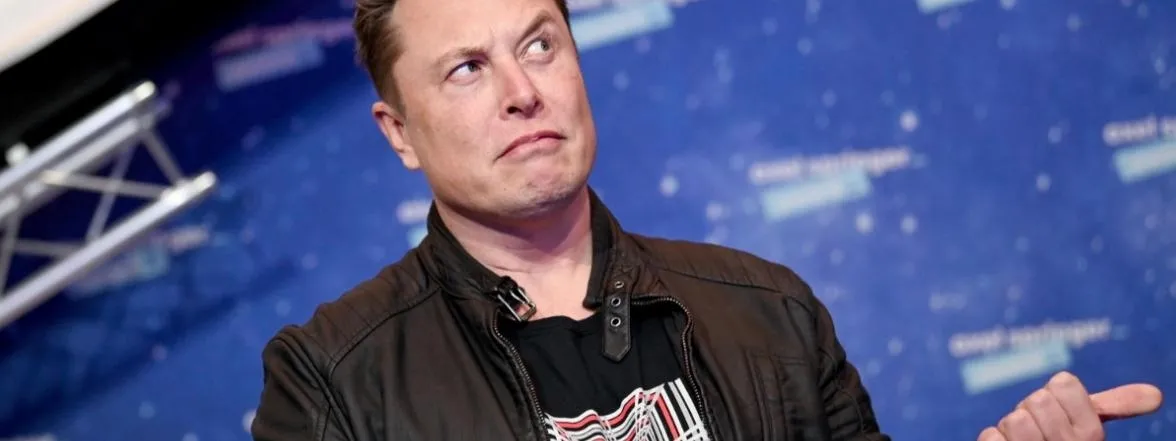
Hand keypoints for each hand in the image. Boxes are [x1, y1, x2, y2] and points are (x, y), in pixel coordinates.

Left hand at [977, 371, 1162, 440]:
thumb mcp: (1087, 430)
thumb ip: (1114, 406)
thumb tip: (1157, 395)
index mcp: (1091, 436)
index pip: (1064, 384)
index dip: (1054, 395)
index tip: (1058, 414)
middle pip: (1037, 400)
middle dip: (1030, 411)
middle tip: (1038, 431)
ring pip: (1014, 419)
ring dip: (1010, 429)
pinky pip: (991, 437)